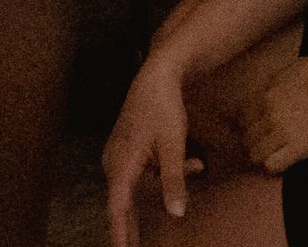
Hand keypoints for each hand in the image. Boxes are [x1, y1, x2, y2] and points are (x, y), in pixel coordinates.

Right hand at [104, 57, 204, 244]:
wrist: (157, 76)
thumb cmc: (163, 108)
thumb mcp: (173, 145)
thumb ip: (173, 181)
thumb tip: (176, 214)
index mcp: (120, 163)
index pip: (117, 207)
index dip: (119, 232)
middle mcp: (113, 162)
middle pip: (129, 199)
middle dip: (143, 216)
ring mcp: (117, 156)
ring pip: (141, 184)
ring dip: (167, 180)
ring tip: (195, 163)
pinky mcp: (126, 151)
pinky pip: (142, 172)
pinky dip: (163, 171)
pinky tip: (188, 161)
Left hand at [247, 55, 307, 173]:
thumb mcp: (297, 68)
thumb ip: (278, 80)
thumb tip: (270, 89)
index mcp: (268, 91)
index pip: (243, 115)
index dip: (248, 124)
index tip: (254, 130)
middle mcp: (270, 111)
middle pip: (247, 136)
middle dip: (251, 142)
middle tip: (261, 146)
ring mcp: (282, 131)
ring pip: (256, 153)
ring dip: (261, 156)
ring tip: (270, 157)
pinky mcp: (297, 149)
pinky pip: (273, 165)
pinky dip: (274, 166)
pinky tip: (282, 163)